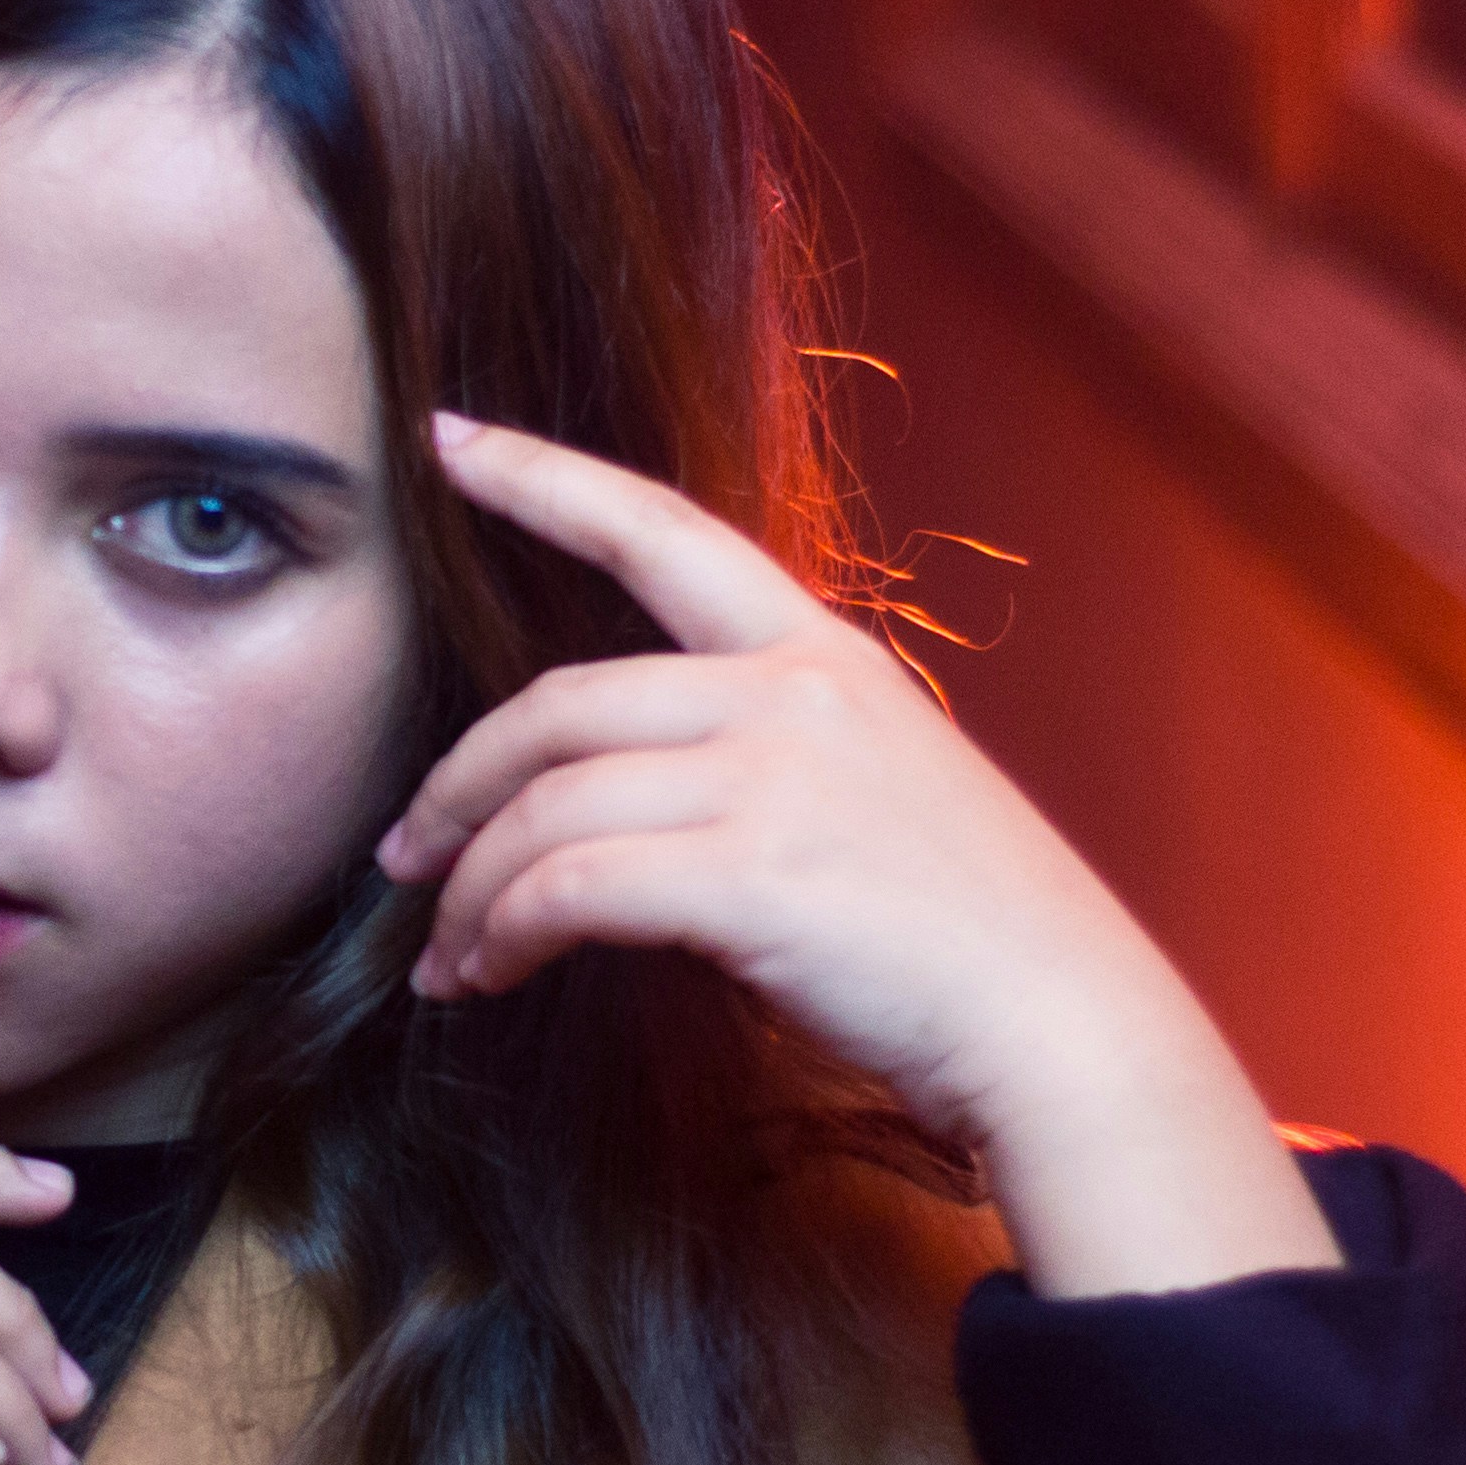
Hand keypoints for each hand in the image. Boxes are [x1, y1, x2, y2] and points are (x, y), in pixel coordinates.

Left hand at [377, 410, 1333, 1298]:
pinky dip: (502, 933)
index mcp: (823, 655)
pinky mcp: (749, 875)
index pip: (663, 531)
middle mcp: (791, 693)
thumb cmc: (967, 937)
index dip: (543, 479)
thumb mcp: (878, 792)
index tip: (449, 438)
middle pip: (555, 704)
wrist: (1061, 1026)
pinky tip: (486, 976)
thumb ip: (765, 761)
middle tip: (405, 851)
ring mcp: (773, 778)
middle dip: (456, 784)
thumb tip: (632, 804)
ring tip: (445, 955)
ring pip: (546, 805)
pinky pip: (568, 888)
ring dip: (470, 888)